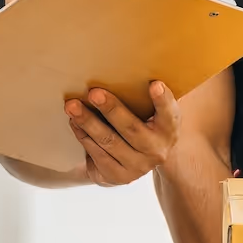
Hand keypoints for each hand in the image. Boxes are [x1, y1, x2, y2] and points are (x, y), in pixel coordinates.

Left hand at [62, 81, 180, 186]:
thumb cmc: (141, 124)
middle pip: (131, 129)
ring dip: (88, 122)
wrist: (135, 161)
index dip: (162, 101)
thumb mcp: (151, 113)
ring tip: (72, 106)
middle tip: (93, 92)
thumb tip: (129, 65)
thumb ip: (147, 97)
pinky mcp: (118, 176)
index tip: (154, 85)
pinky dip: (83, 136)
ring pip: (109, 142)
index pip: (169, 114)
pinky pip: (97, 154)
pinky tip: (74, 122)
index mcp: (169, 130)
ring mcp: (138, 167)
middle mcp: (157, 151)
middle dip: (111, 109)